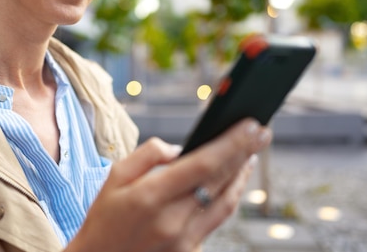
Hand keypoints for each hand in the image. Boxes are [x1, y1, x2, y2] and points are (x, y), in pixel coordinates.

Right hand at [66, 119, 271, 251]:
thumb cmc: (105, 219)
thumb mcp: (114, 177)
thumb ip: (147, 155)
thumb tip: (180, 149)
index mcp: (151, 196)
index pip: (204, 164)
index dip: (232, 143)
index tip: (251, 126)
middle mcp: (172, 221)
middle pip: (221, 181)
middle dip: (245, 153)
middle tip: (261, 132)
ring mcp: (184, 241)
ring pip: (226, 203)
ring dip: (242, 176)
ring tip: (251, 154)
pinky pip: (216, 220)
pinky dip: (228, 197)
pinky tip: (231, 182)